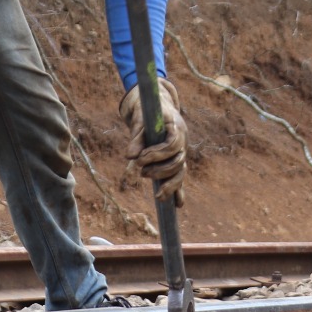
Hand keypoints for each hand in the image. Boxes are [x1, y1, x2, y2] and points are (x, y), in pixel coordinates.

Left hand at [117, 77, 186, 204]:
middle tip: (141, 172)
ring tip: (157, 195)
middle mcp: (182, 142)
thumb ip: (136, 137)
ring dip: (170, 184)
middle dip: (160, 170)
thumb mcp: (140, 120)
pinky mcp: (176, 161)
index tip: (139, 159)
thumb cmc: (148, 112)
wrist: (158, 107)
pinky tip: (177, 205)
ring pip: (181, 172)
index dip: (156, 155)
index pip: (172, 145)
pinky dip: (178, 191)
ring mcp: (180, 152)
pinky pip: (179, 177)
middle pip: (178, 162)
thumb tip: (129, 157)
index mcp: (176, 128)